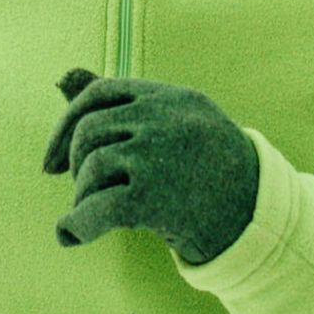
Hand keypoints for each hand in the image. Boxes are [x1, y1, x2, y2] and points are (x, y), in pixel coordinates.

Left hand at [44, 68, 258, 264]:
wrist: (261, 219)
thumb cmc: (213, 170)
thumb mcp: (176, 123)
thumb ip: (121, 103)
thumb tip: (61, 77)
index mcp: (171, 97)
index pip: (99, 92)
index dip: (66, 123)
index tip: (52, 160)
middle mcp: (164, 119)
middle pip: (89, 131)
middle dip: (73, 164)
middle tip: (81, 191)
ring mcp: (159, 155)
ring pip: (90, 167)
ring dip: (81, 197)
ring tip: (95, 214)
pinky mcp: (154, 197)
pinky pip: (95, 209)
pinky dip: (76, 225)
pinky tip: (70, 236)